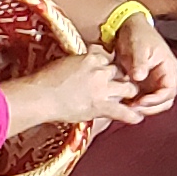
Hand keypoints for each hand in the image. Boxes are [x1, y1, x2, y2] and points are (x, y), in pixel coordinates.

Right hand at [5, 47, 140, 130]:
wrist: (38, 96)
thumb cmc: (44, 80)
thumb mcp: (64, 62)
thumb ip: (78, 62)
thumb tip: (81, 65)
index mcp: (90, 58)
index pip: (109, 57)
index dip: (110, 65)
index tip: (110, 70)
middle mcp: (100, 71)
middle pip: (121, 72)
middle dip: (123, 78)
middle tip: (122, 85)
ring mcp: (102, 88)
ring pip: (128, 88)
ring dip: (129, 94)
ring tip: (131, 99)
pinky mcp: (100, 105)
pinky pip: (123, 111)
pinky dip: (132, 116)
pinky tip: (138, 118)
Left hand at [103, 9, 176, 118]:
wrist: (127, 28)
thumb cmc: (137, 34)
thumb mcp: (139, 46)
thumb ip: (140, 62)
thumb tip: (140, 77)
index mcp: (169, 68)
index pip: (169, 91)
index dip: (156, 100)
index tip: (140, 102)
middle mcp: (165, 76)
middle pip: (164, 101)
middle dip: (150, 108)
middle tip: (133, 109)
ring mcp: (155, 81)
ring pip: (154, 103)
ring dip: (143, 108)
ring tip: (127, 108)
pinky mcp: (144, 83)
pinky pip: (143, 98)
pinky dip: (136, 103)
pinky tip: (123, 104)